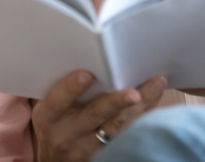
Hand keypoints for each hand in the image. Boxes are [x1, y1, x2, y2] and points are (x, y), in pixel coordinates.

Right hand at [32, 71, 166, 161]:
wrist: (54, 159)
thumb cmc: (56, 122)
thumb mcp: (50, 108)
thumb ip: (64, 87)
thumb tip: (94, 54)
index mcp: (48, 116)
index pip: (57, 101)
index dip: (71, 88)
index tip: (86, 74)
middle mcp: (65, 134)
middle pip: (94, 115)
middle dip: (116, 102)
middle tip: (135, 92)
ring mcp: (84, 148)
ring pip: (116, 128)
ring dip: (139, 107)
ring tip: (156, 87)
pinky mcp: (102, 157)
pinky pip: (126, 137)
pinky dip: (142, 118)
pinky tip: (154, 102)